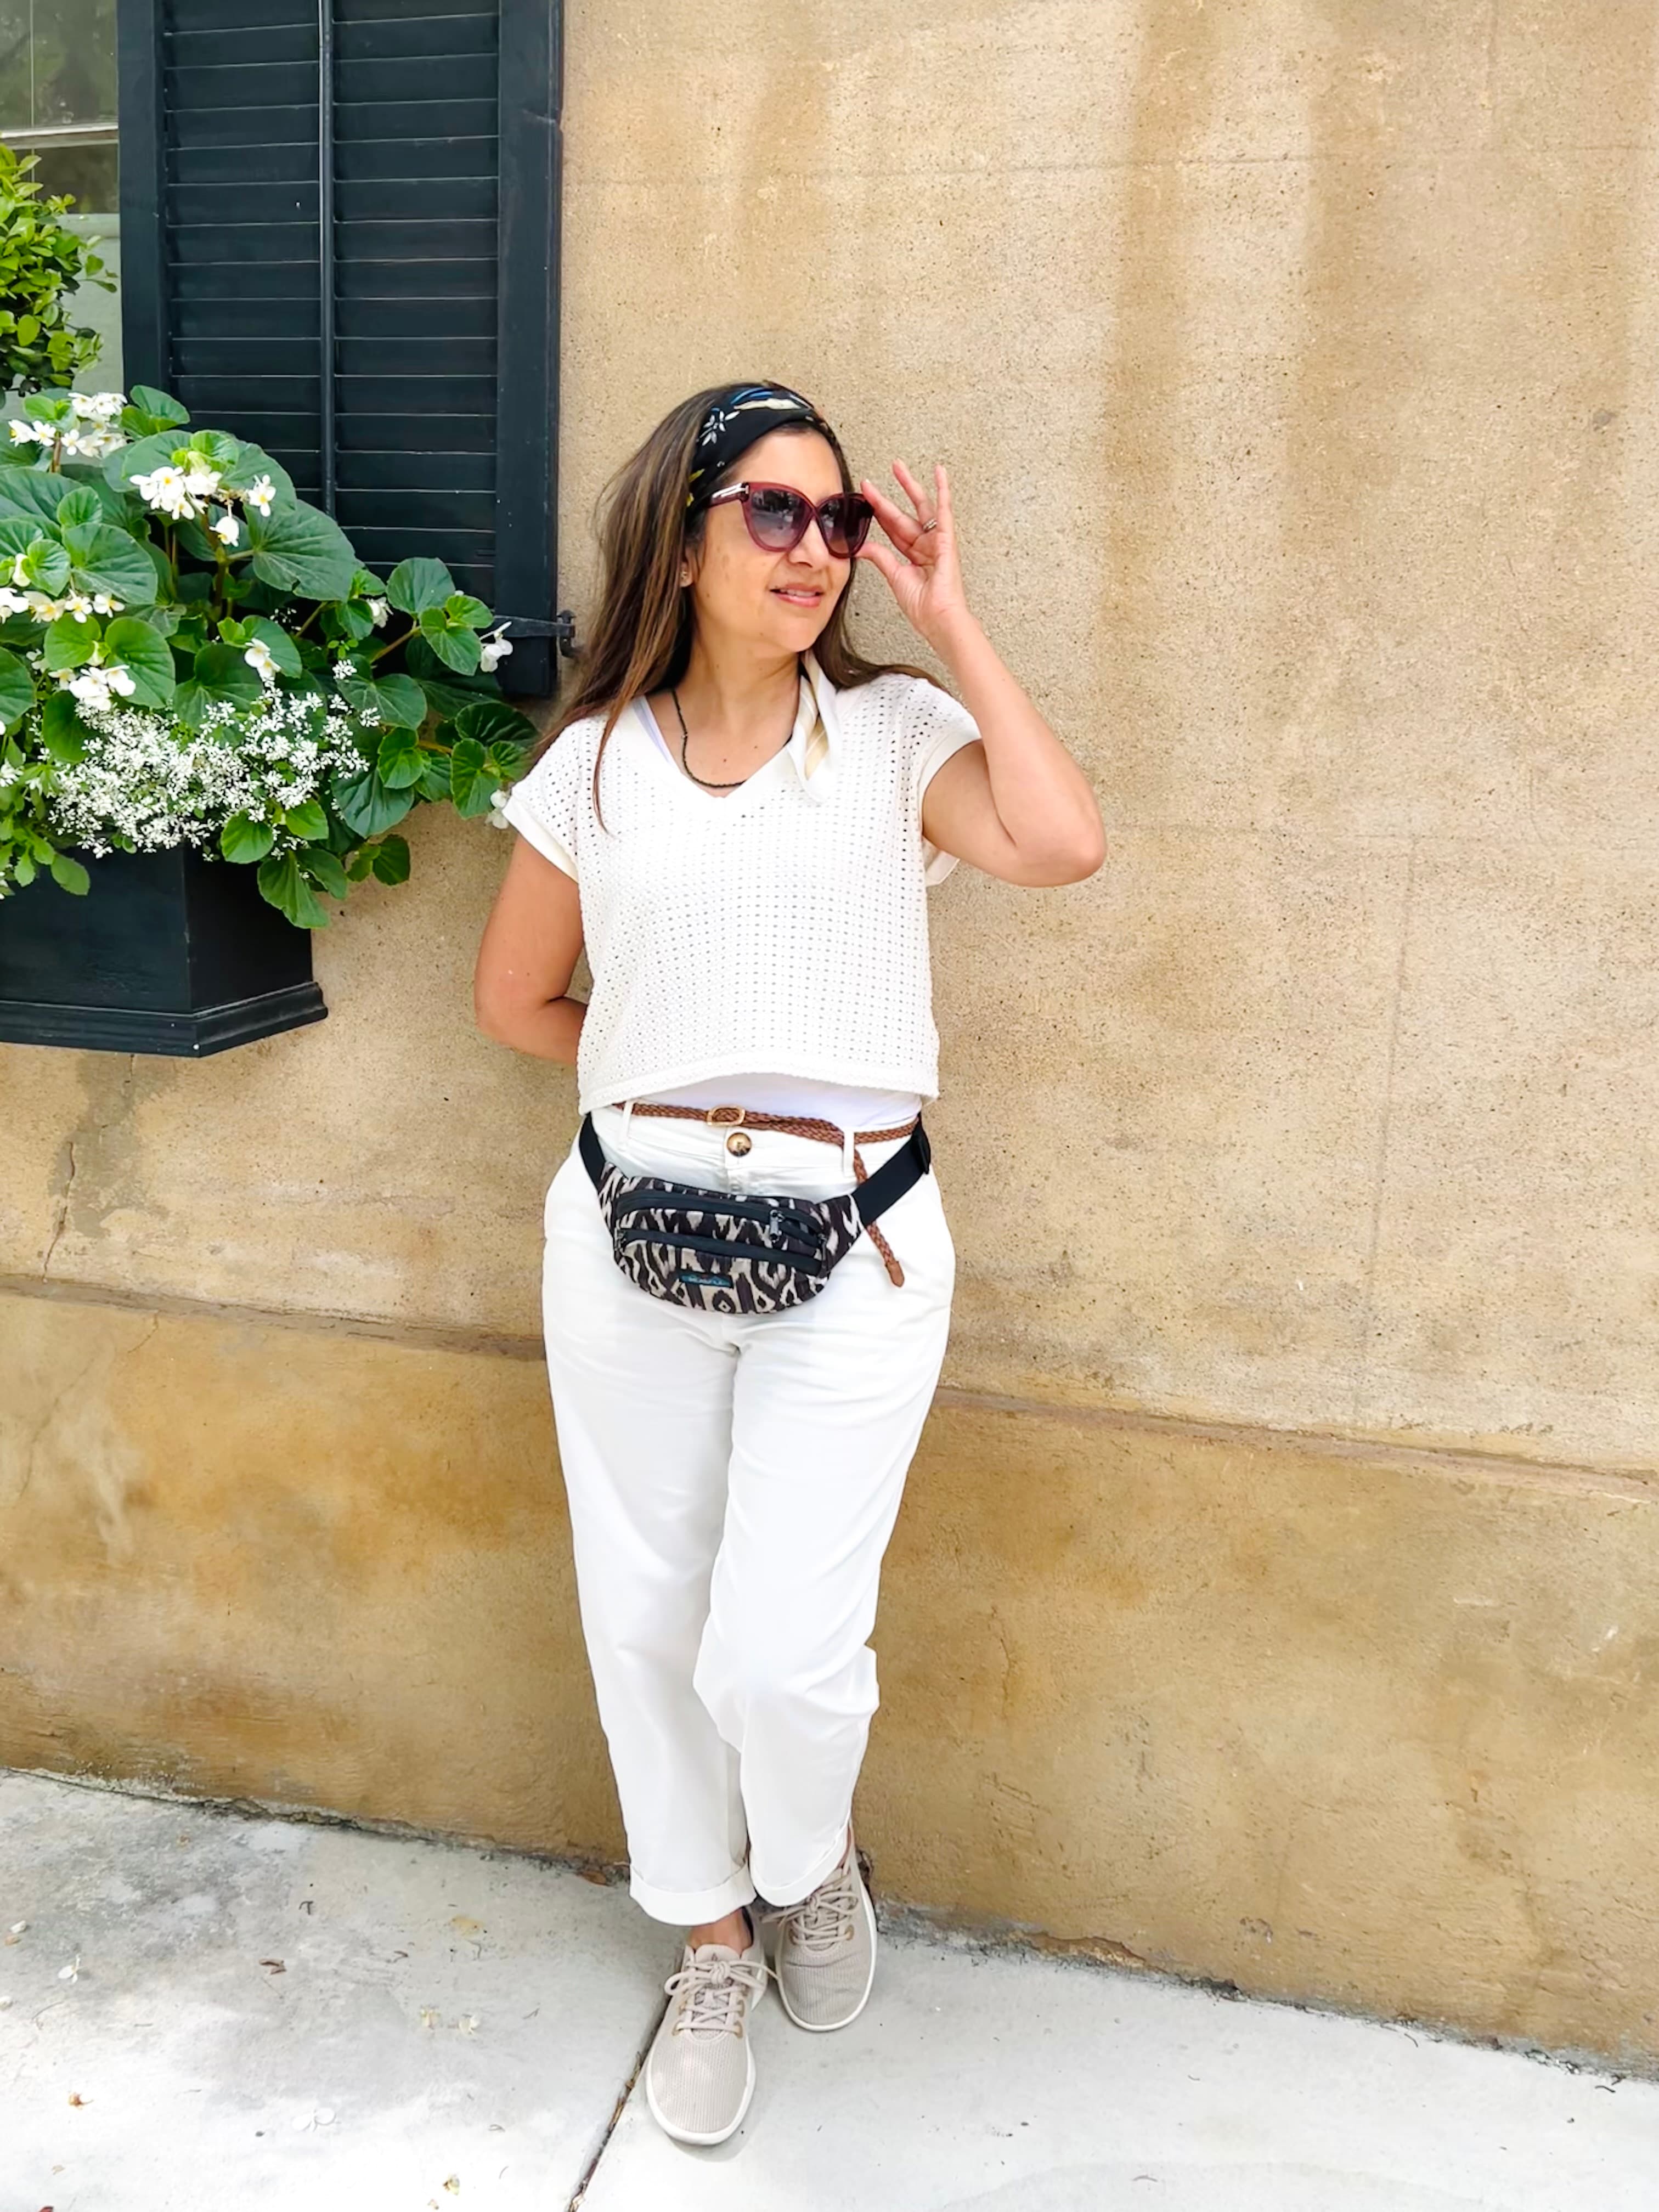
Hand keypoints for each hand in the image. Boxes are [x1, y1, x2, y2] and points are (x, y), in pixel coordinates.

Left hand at [855, 460, 973, 647]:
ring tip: (899, 467)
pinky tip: (940, 475)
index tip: (864, 497)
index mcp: (913, 556)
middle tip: (872, 481)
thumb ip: (881, 558)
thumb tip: (862, 546)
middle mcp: (925, 546)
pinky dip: (943, 493)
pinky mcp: (947, 541)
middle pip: (903, 515)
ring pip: (921, 508)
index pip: (892, 529)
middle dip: (887, 497)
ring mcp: (937, 542)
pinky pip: (944, 513)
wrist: (938, 619)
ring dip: (911, 486)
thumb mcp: (895, 577)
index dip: (877, 512)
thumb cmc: (923, 607)